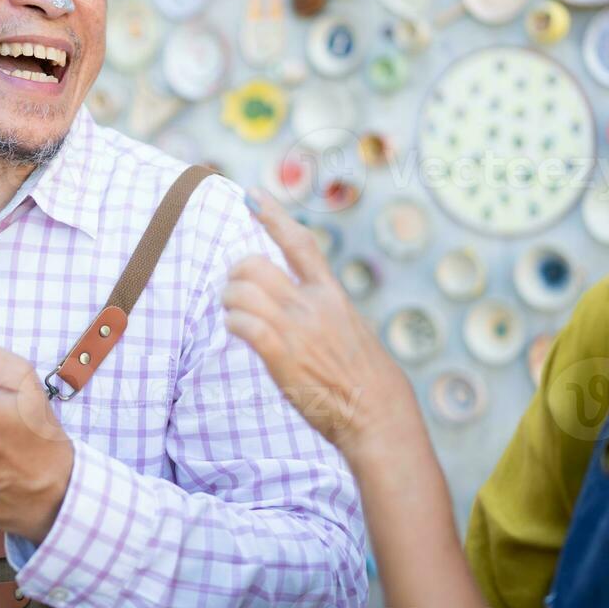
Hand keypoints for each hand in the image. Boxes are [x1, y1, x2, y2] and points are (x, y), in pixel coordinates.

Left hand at [223, 189, 417, 455]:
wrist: (378, 414)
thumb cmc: (365, 379)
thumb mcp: (351, 329)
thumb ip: (325, 310)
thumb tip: (305, 303)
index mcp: (331, 294)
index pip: (299, 243)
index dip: (273, 215)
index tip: (253, 193)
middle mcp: (313, 305)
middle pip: (255, 264)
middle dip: (236, 274)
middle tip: (237, 291)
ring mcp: (297, 329)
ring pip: (242, 291)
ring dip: (230, 301)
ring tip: (236, 315)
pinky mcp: (282, 357)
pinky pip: (242, 324)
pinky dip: (233, 324)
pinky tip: (238, 331)